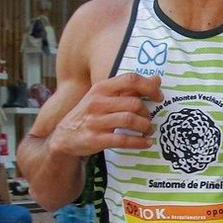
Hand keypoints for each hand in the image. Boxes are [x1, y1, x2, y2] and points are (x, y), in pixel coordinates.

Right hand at [46, 73, 161, 157]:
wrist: (63, 137)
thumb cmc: (89, 114)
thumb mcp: (104, 98)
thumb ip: (129, 89)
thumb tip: (157, 79)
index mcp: (101, 88)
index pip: (130, 80)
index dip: (149, 87)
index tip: (159, 97)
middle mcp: (97, 102)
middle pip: (134, 103)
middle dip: (148, 113)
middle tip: (150, 120)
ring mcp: (95, 121)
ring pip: (130, 120)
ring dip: (145, 127)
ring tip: (148, 131)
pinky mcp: (96, 139)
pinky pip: (123, 140)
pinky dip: (139, 142)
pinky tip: (146, 143)